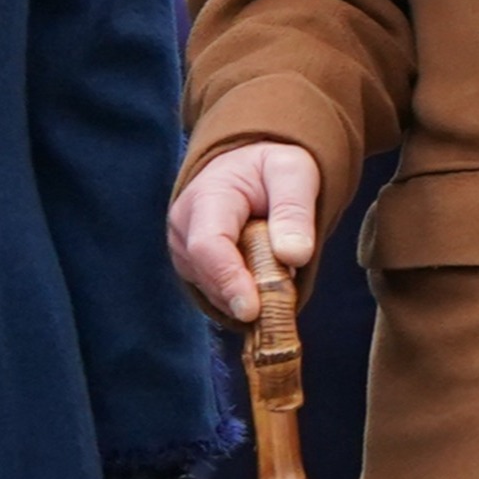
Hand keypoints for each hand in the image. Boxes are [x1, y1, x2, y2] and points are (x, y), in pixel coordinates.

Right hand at [168, 141, 321, 323]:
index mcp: (207, 196)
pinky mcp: (192, 268)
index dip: (228, 279)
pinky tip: (264, 279)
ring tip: (279, 271)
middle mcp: (184, 225)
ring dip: (249, 293)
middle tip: (287, 293)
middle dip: (248, 292)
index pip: (207, 245)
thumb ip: (294, 210)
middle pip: (209, 276)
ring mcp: (184, 250)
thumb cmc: (271, 170)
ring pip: (213, 291)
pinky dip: (243, 296)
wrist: (249, 169)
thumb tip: (293, 256)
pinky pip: (217, 295)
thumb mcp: (293, 173)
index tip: (252, 309)